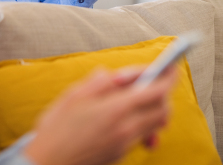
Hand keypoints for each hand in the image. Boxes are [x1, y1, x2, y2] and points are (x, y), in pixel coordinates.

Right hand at [24, 66, 176, 164]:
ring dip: (154, 109)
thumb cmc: (57, 128)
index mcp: (116, 109)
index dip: (168, 77)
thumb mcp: (74, 96)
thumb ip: (100, 81)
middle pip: (163, 109)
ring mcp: (126, 143)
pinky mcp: (121, 153)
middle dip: (163, 93)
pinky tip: (126, 118)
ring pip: (155, 124)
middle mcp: (127, 128)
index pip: (156, 91)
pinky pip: (143, 135)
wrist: (49, 163)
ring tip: (136, 98)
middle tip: (151, 81)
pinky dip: (143, 123)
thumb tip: (117, 75)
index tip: (173, 67)